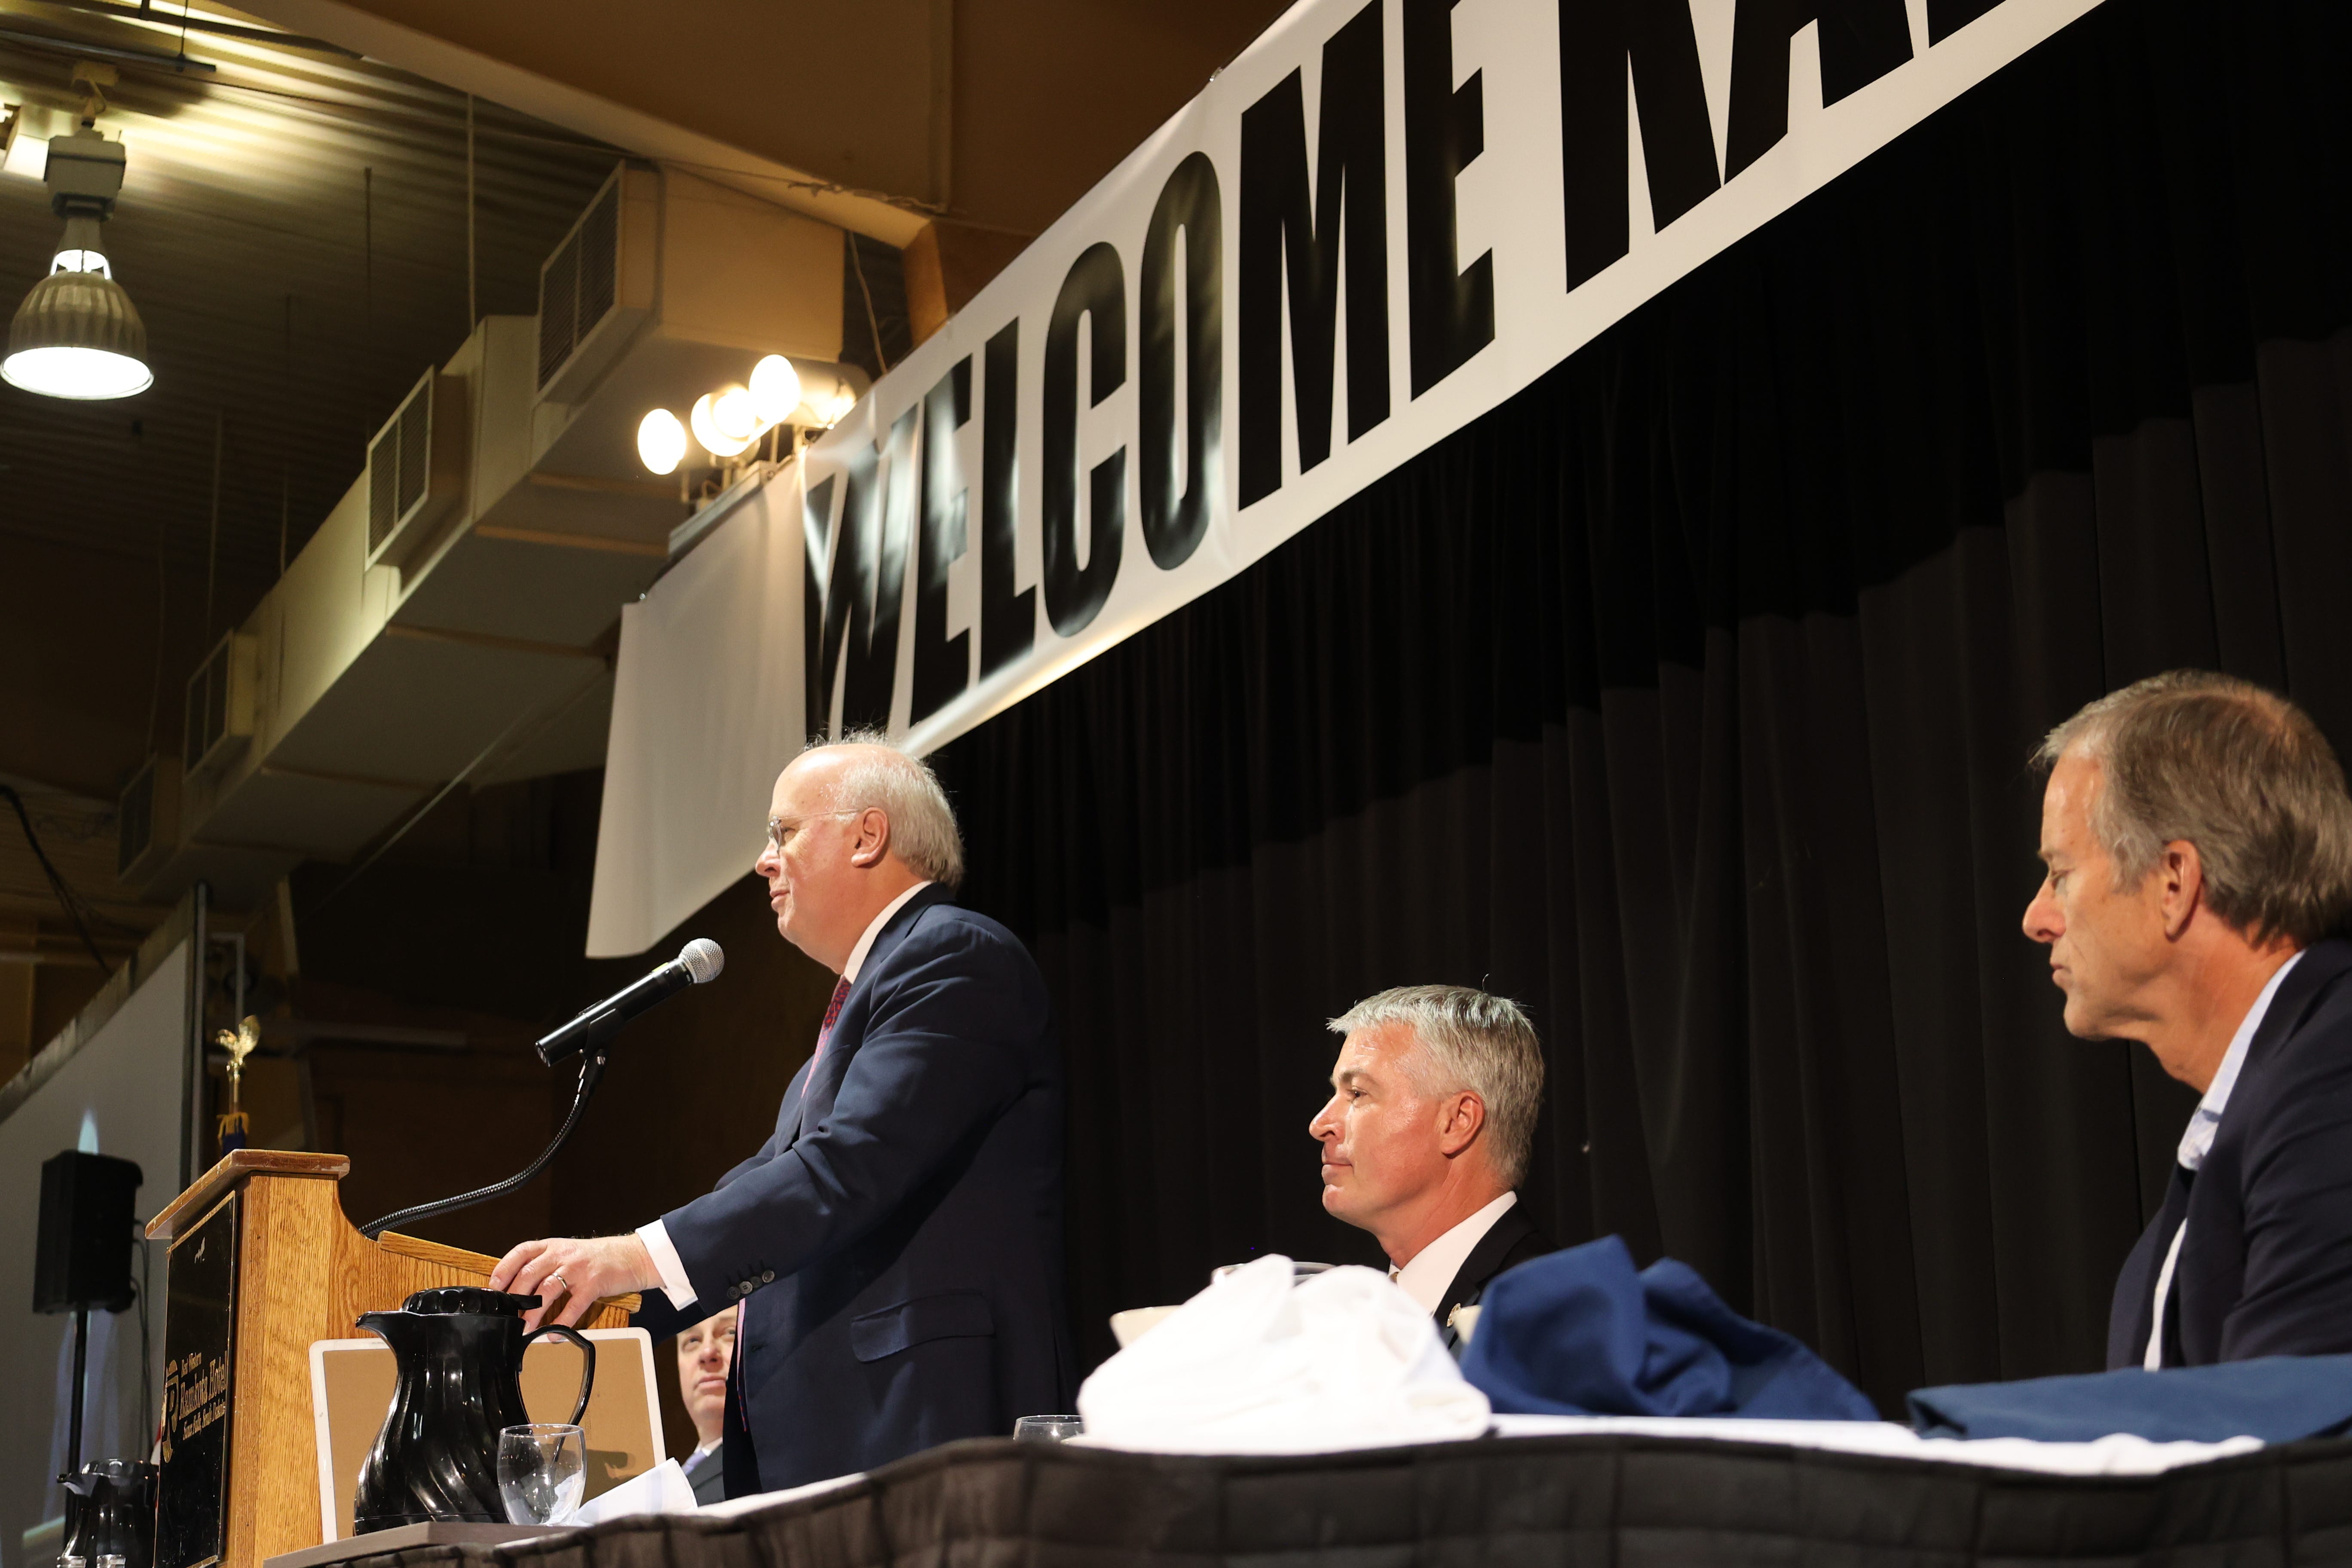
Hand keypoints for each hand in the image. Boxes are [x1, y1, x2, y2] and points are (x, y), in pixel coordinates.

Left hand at [489, 1234, 659, 1329]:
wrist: (632, 1255)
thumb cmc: (597, 1257)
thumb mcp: (568, 1252)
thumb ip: (546, 1264)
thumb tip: (518, 1288)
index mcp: (553, 1245)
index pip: (521, 1253)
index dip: (503, 1270)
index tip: (494, 1289)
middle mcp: (563, 1254)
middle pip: (529, 1274)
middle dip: (514, 1298)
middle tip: (507, 1316)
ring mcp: (578, 1268)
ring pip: (547, 1290)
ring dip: (533, 1313)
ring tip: (525, 1329)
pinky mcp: (594, 1284)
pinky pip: (573, 1306)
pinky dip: (561, 1323)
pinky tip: (554, 1334)